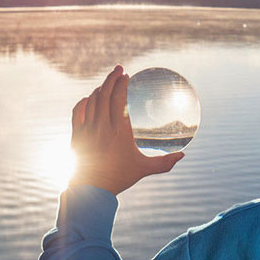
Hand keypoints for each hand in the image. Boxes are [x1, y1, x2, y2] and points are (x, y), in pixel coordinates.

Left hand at [68, 64, 185, 195]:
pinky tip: (90, 98)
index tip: (127, 76)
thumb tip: (182, 156)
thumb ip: (164, 163)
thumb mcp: (143, 169)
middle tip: (119, 69)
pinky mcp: (76, 135)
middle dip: (112, 78)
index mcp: (118, 131)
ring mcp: (86, 129)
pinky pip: (77, 111)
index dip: (121, 85)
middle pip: (104, 94)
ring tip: (108, 82)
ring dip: (100, 88)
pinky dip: (84, 101)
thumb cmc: (118, 179)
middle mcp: (101, 126)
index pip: (118, 100)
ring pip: (91, 100)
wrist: (89, 190)